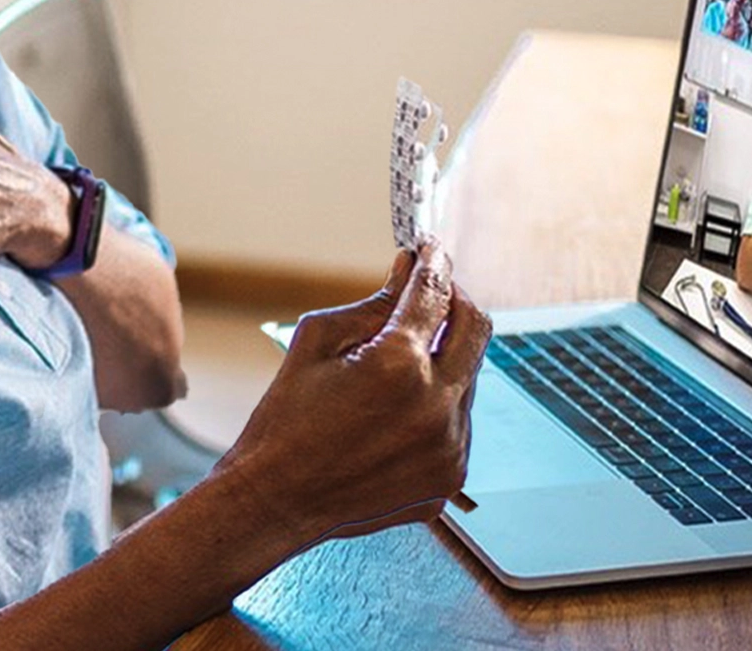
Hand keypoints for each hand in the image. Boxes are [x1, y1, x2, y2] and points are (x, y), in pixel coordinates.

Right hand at [215, 241, 490, 545]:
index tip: (431, 249)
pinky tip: (393, 415)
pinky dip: (435, 405)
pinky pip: (458, 421)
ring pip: (467, 377)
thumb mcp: (318, 340)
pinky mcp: (450, 477)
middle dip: (454, 300)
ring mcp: (449, 447)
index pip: (435, 292)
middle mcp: (437, 406)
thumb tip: (409, 271)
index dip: (434, 262)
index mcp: (399, 364)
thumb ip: (374, 302)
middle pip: (475, 329)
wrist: (275, 501)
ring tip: (393, 369)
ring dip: (442, 359)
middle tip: (431, 290)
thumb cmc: (285, 417)